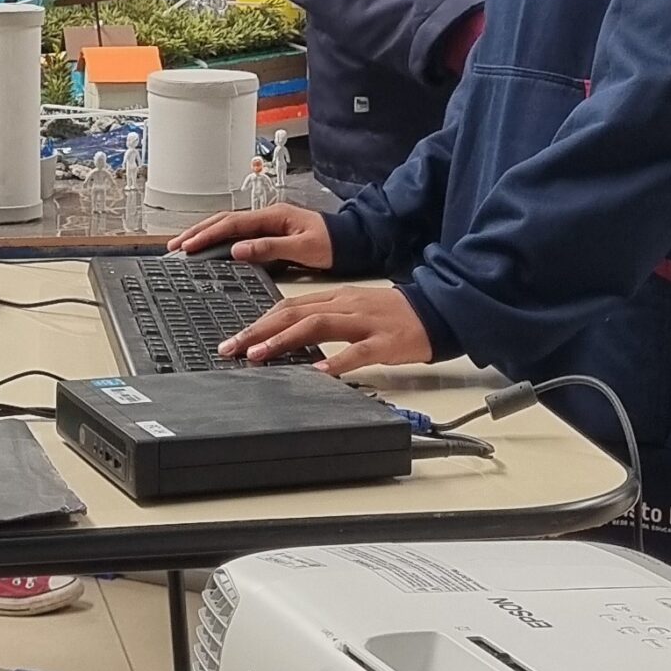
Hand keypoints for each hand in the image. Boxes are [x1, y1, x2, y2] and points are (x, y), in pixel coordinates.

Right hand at [169, 203, 333, 269]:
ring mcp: (269, 223)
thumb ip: (270, 248)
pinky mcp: (272, 233)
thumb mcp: (303, 247)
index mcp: (274, 216)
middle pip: (224, 221)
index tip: (188, 245)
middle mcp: (268, 216)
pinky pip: (239, 233)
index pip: (231, 224)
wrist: (354, 239)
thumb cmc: (334, 243)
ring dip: (205, 234)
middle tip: (175, 245)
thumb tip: (238, 249)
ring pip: (229, 226)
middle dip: (197, 232)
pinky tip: (211, 247)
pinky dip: (220, 239)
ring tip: (185, 245)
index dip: (207, 235)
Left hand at [221, 284, 433, 377]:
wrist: (439, 311)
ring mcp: (364, 322)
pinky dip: (337, 361)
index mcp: (336, 298)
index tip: (235, 339)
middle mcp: (345, 305)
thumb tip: (289, 335)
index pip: (288, 305)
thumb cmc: (395, 315)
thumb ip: (323, 319)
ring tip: (260, 356)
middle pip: (294, 313)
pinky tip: (319, 372)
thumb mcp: (354, 309)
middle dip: (258, 331)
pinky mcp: (385, 341)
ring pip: (318, 325)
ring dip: (284, 341)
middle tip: (232, 349)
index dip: (258, 322)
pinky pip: (358, 351)